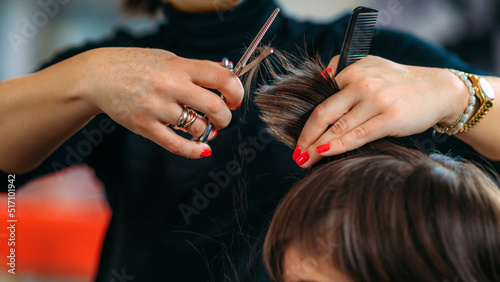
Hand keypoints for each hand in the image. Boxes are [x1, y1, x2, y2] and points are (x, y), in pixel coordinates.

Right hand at [80, 47, 243, 158]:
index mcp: (179, 66)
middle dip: (225, 117)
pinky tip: (202, 150)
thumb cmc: (138, 66)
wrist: (99, 76)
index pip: (222, 78)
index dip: (236, 92)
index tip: (234, 100)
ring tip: (203, 128)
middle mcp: (169, 85)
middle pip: (214, 106)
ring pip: (198, 128)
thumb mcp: (169, 59)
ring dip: (208, 132)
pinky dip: (195, 151)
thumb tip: (230, 75)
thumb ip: (199, 68)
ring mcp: (156, 107)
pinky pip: (177, 145)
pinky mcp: (144, 126)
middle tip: (222, 118)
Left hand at [293, 55, 468, 166]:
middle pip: (323, 113)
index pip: (320, 98)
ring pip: (338, 127)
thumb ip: (344, 73)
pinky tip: (324, 154)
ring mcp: (376, 100)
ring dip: (316, 147)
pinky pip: (357, 135)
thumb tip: (318, 83)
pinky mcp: (390, 117)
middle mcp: (361, 83)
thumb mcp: (371, 67)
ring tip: (305, 160)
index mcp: (353, 70)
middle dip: (306, 137)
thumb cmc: (400, 83)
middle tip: (296, 154)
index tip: (298, 138)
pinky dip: (337, 146)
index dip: (306, 120)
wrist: (439, 90)